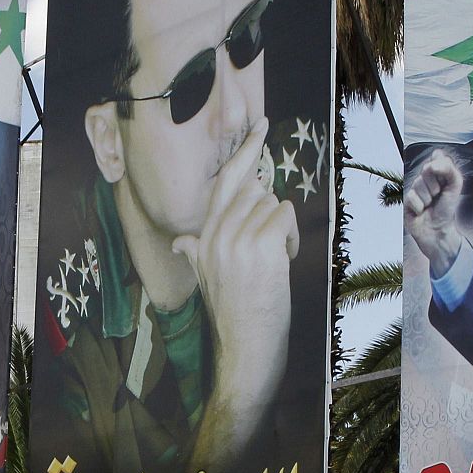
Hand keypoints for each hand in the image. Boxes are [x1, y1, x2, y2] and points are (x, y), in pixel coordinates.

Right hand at [173, 118, 296, 462]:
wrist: (244, 348)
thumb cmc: (233, 315)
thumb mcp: (207, 279)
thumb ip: (196, 252)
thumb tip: (181, 242)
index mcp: (204, 236)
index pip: (224, 181)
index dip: (246, 150)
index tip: (262, 124)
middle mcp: (215, 233)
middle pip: (255, 189)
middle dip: (270, 213)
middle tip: (271, 248)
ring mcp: (236, 238)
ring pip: (273, 204)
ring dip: (283, 231)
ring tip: (273, 264)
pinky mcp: (260, 245)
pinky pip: (285, 216)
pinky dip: (291, 238)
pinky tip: (282, 263)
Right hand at [404, 149, 463, 276]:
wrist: (438, 231)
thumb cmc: (446, 209)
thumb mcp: (455, 185)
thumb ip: (449, 169)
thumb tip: (433, 160)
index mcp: (438, 172)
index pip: (436, 157)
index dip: (440, 167)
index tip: (445, 180)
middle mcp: (425, 179)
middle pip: (426, 170)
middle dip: (435, 184)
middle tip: (438, 195)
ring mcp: (414, 189)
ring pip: (418, 184)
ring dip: (427, 198)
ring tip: (430, 205)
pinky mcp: (406, 200)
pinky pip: (411, 197)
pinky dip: (419, 207)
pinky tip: (421, 211)